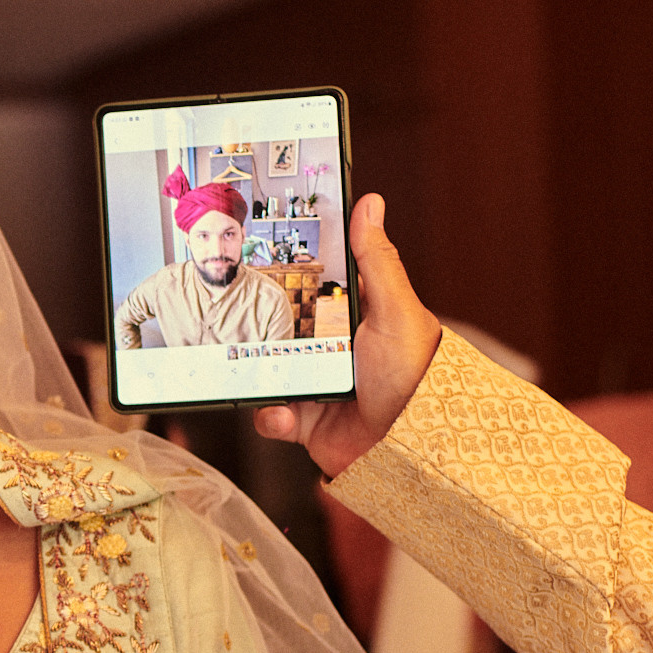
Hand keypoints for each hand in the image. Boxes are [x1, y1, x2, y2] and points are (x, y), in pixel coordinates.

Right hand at [253, 194, 441, 476]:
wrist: (412, 449)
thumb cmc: (416, 376)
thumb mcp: (395, 311)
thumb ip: (376, 260)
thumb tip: (370, 203)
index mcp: (350, 318)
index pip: (312, 286)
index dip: (285, 273)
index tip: (257, 258)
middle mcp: (330, 350)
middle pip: (279, 328)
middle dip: (257, 327)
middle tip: (237, 318)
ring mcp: (314, 386)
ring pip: (266, 370)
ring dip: (259, 373)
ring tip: (262, 373)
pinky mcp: (305, 423)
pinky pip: (271, 415)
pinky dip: (271, 416)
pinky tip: (283, 412)